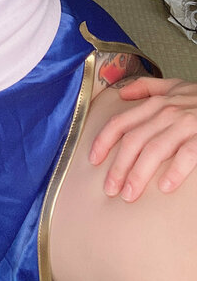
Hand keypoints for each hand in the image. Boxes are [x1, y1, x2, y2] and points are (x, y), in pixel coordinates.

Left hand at [89, 76, 196, 201]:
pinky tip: (164, 188)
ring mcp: (186, 124)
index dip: (104, 141)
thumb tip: (122, 93)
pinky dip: (175, 171)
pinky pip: (187, 154)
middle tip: (110, 189)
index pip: (122, 122)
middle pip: (134, 141)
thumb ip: (147, 88)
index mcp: (157, 103)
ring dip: (139, 174)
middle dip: (119, 166)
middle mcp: (168, 112)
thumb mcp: (174, 86)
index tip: (93, 160)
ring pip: (155, 150)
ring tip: (129, 194)